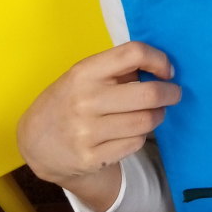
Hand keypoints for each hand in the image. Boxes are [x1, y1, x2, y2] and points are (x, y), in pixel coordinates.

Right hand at [16, 42, 180, 211]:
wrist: (37, 141)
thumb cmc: (70, 99)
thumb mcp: (84, 75)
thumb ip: (117, 68)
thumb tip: (161, 68)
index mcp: (84, 72)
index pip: (133, 53)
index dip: (159, 59)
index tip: (167, 70)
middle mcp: (85, 100)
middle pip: (148, 94)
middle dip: (170, 93)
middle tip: (174, 93)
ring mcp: (87, 132)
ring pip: (146, 121)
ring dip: (158, 115)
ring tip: (154, 112)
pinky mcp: (92, 158)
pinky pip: (135, 143)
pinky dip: (141, 135)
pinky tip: (132, 130)